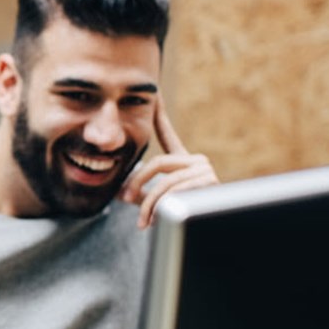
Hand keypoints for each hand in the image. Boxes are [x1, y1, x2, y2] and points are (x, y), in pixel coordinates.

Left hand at [120, 98, 218, 228]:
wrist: (208, 233)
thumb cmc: (181, 221)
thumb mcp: (157, 202)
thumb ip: (142, 193)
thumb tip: (119, 193)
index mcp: (185, 161)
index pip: (168, 135)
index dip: (159, 115)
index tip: (154, 94)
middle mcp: (198, 161)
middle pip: (157, 162)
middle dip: (137, 182)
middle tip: (124, 198)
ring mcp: (205, 170)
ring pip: (164, 182)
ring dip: (148, 204)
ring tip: (143, 222)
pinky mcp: (209, 182)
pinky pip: (174, 191)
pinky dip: (161, 207)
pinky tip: (159, 220)